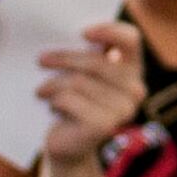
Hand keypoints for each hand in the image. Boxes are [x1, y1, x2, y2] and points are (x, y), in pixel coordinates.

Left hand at [36, 21, 146, 164]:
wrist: (69, 145)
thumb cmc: (73, 101)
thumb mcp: (80, 73)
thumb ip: (84, 52)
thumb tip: (62, 31)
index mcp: (133, 69)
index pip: (131, 39)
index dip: (108, 30)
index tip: (82, 33)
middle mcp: (135, 90)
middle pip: (96, 61)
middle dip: (64, 58)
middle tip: (41, 59)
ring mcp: (123, 110)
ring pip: (79, 81)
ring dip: (53, 84)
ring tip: (43, 90)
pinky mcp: (104, 126)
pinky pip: (70, 99)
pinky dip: (55, 100)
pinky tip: (51, 106)